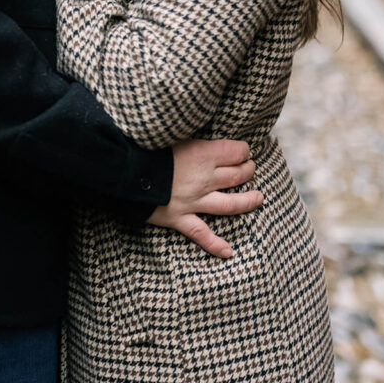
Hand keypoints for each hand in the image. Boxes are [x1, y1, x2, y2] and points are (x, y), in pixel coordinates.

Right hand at [147, 138, 262, 257]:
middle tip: (250, 168)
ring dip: (247, 201)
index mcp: (202, 154)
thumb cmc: (144, 146)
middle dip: (248, 171)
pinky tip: (228, 252)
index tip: (244, 150)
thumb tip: (200, 133)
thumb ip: (190, 136)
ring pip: (229, 204)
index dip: (243, 150)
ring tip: (258, 198)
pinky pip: (202, 234)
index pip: (235, 152)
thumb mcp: (170, 132)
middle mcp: (204, 179)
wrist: (124, 171)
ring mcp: (194, 201)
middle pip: (237, 176)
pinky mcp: (180, 218)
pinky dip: (216, 245)